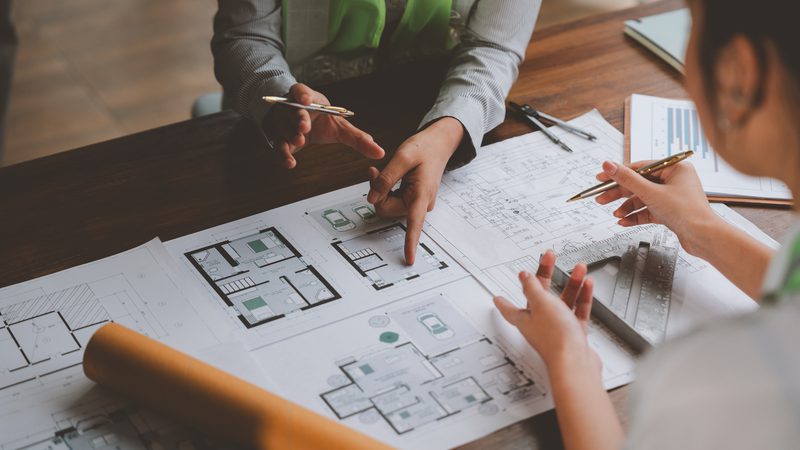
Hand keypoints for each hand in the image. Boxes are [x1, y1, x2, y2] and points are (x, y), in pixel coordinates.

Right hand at [262, 83, 384, 167]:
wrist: (300, 124)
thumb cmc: (320, 119)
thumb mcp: (340, 125)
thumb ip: (357, 138)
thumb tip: (379, 152)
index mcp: (308, 98)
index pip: (301, 91)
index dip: (303, 94)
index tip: (307, 99)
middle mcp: (293, 109)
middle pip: (294, 112)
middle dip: (299, 119)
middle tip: (304, 127)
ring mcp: (284, 123)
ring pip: (285, 129)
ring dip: (292, 135)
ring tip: (299, 141)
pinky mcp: (279, 139)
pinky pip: (279, 147)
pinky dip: (283, 155)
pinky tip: (290, 163)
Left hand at [367, 117, 463, 263]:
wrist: (438, 144)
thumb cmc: (424, 148)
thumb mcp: (402, 157)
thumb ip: (386, 179)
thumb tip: (372, 199)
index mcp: (422, 194)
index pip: (415, 223)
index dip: (410, 242)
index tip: (409, 259)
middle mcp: (420, 203)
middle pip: (387, 209)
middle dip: (377, 193)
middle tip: (375, 172)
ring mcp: (416, 203)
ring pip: (387, 206)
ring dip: (380, 191)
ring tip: (382, 171)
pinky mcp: (411, 201)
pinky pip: (391, 201)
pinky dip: (385, 190)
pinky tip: (389, 176)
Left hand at [493, 251, 599, 373]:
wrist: (576, 362)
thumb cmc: (555, 338)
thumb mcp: (541, 303)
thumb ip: (533, 288)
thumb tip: (524, 277)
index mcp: (525, 318)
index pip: (509, 308)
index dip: (502, 302)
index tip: (496, 297)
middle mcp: (540, 323)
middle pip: (540, 296)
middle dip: (546, 275)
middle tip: (549, 259)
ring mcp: (558, 328)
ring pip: (563, 301)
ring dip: (571, 283)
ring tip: (578, 268)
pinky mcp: (574, 334)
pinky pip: (578, 311)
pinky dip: (583, 297)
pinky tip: (587, 286)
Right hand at [595, 160, 718, 255]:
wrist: (703, 237)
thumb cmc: (688, 213)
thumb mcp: (651, 193)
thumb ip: (627, 179)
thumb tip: (609, 165)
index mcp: (675, 168)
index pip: (640, 167)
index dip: (619, 173)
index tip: (602, 178)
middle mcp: (674, 180)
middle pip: (638, 183)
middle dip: (619, 193)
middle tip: (602, 198)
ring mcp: (671, 196)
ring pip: (641, 199)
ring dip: (627, 208)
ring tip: (616, 214)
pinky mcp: (669, 211)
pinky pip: (647, 210)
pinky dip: (635, 216)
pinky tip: (625, 221)